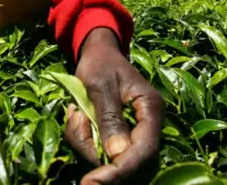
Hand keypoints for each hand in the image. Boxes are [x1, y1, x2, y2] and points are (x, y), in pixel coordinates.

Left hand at [66, 28, 164, 183]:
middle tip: (75, 122)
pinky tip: (78, 115)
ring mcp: (134, 132)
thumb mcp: (100, 86)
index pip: (144, 151)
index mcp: (151, 110)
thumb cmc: (100, 64)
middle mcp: (148, 126)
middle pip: (129, 161)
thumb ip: (109, 118)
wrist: (98, 54)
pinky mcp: (119, 136)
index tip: (92, 181)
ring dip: (84, 141)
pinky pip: (99, 150)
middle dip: (95, 155)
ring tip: (75, 111)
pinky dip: (82, 138)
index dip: (120, 170)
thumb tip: (116, 155)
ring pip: (110, 158)